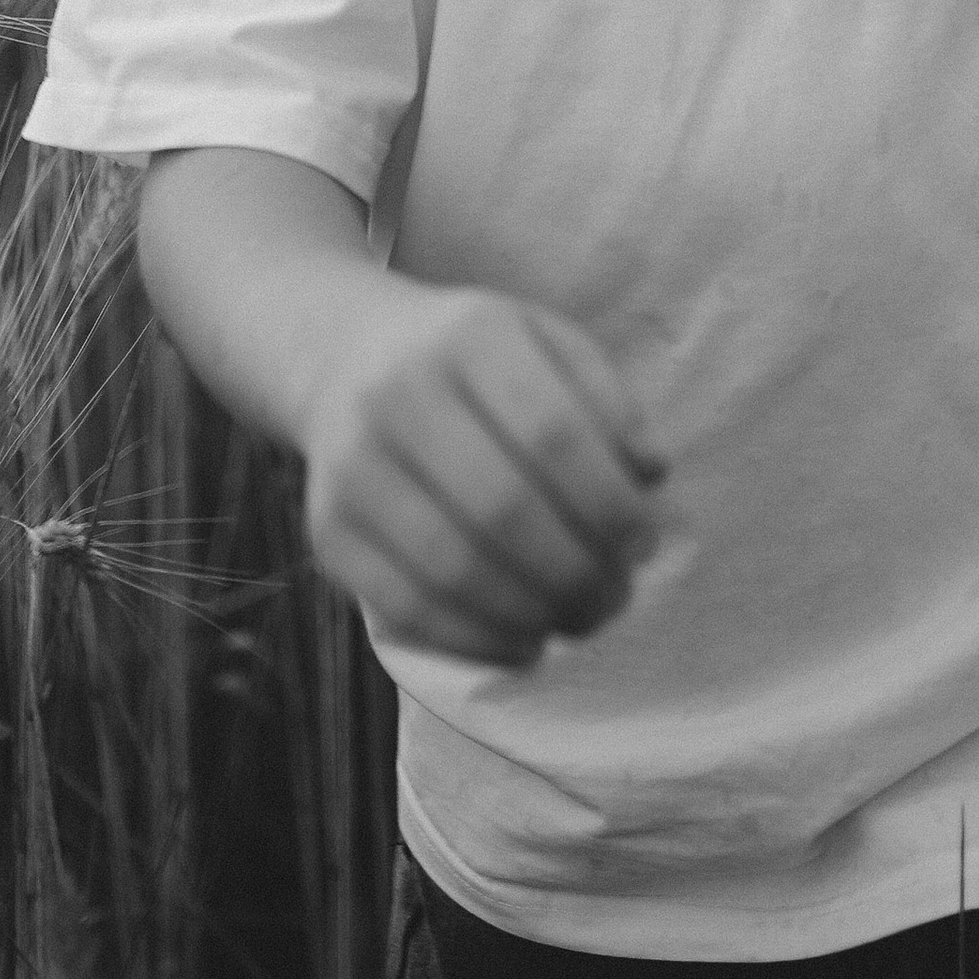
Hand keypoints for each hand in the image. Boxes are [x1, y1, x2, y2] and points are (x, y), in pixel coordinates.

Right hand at [300, 283, 666, 668]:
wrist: (347, 357)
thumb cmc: (477, 363)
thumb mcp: (547, 343)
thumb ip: (608, 401)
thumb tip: (651, 474)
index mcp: (471, 336)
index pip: (554, 433)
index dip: (609, 504)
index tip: (644, 545)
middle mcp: (399, 394)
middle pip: (503, 508)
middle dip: (576, 573)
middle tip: (615, 599)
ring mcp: (352, 466)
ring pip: (452, 568)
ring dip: (531, 615)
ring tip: (577, 622)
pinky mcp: (327, 531)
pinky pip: (405, 607)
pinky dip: (476, 641)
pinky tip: (524, 643)